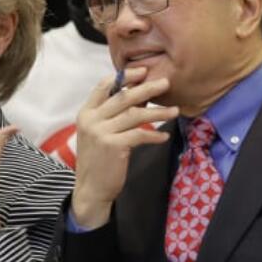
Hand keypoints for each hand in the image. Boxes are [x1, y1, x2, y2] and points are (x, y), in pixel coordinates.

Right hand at [70, 68, 177, 228]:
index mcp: (86, 114)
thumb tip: (139, 96)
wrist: (91, 189)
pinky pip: (140, 134)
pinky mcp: (113, 146)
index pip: (103, 86)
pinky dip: (154, 135)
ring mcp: (101, 132)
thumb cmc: (98, 160)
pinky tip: (164, 136)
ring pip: (135, 114)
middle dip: (147, 88)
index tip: (143, 71)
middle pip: (123, 97)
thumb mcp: (98, 134)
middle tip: (166, 83)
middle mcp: (91, 120)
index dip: (124, 76)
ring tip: (175, 111)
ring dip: (158, 112)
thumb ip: (111, 115)